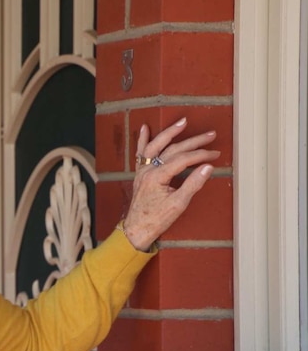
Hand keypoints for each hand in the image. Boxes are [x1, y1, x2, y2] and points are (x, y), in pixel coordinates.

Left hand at [122, 117, 219, 250]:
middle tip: (210, 135)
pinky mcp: (140, 174)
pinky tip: (145, 128)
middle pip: (172, 149)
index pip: (183, 160)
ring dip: (169, 133)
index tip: (215, 154)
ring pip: (156, 146)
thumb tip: (208, 167)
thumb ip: (193, 184)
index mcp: (157, 177)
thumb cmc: (156, 219)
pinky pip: (141, 153)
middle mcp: (148, 170)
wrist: (136, 229)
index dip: (200, 155)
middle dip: (193, 141)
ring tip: (182, 122)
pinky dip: (143, 140)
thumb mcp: (178, 204)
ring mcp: (142, 171)